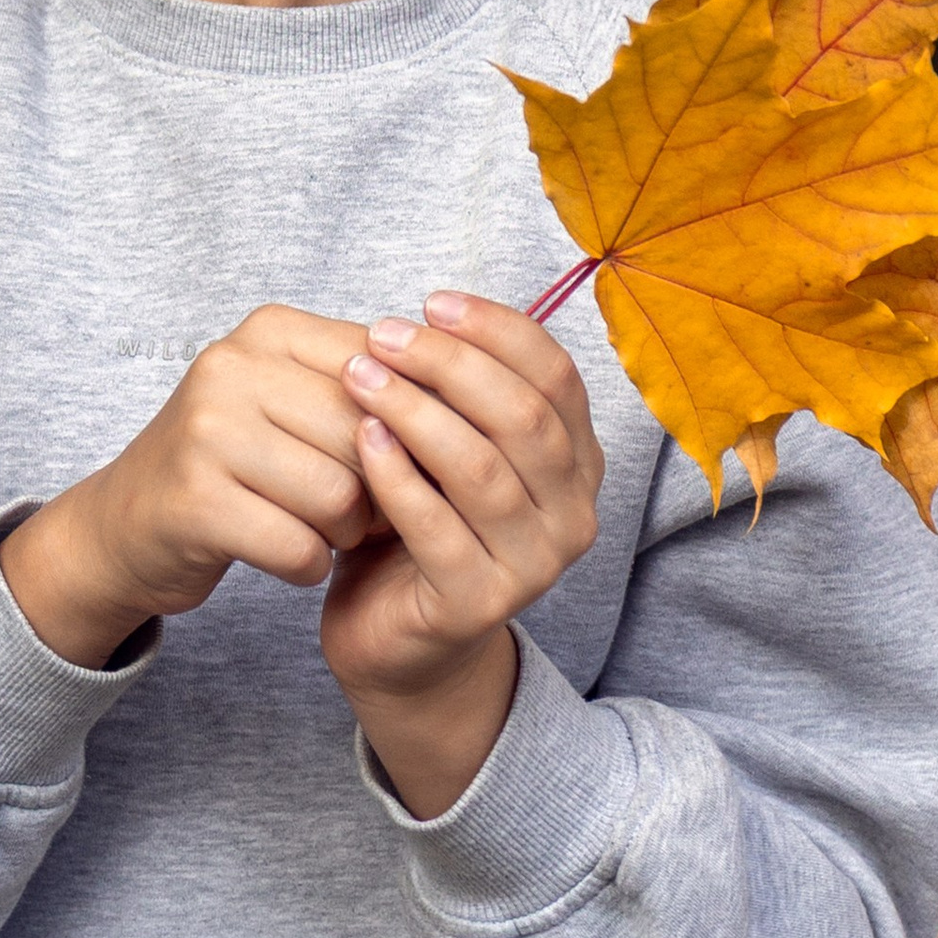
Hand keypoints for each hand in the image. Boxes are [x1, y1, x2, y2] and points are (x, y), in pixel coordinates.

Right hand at [0, 307, 375, 671]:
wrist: (127, 523)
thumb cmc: (233, 462)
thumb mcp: (289, 400)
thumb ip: (365, 388)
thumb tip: (465, 401)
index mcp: (268, 330)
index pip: (386, 369)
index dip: (411, 428)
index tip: (401, 461)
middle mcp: (231, 367)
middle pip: (367, 435)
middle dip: (381, 487)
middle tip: (362, 511)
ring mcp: (206, 433)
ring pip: (340, 495)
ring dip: (346, 532)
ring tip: (322, 531)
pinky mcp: (195, 502)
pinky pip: (300, 548)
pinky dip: (307, 565)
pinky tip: (287, 555)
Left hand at [321, 292, 603, 819]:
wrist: (397, 635)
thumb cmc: (420, 522)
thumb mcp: (449, 445)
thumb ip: (460, 392)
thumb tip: (429, 315)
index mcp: (578, 463)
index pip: (557, 377)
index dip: (498, 330)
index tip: (432, 302)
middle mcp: (574, 515)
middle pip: (522, 417)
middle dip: (449, 365)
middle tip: (382, 335)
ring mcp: (534, 566)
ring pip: (481, 470)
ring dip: (415, 412)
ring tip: (358, 376)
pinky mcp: (480, 604)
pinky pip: (438, 529)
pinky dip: (398, 477)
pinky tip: (362, 438)